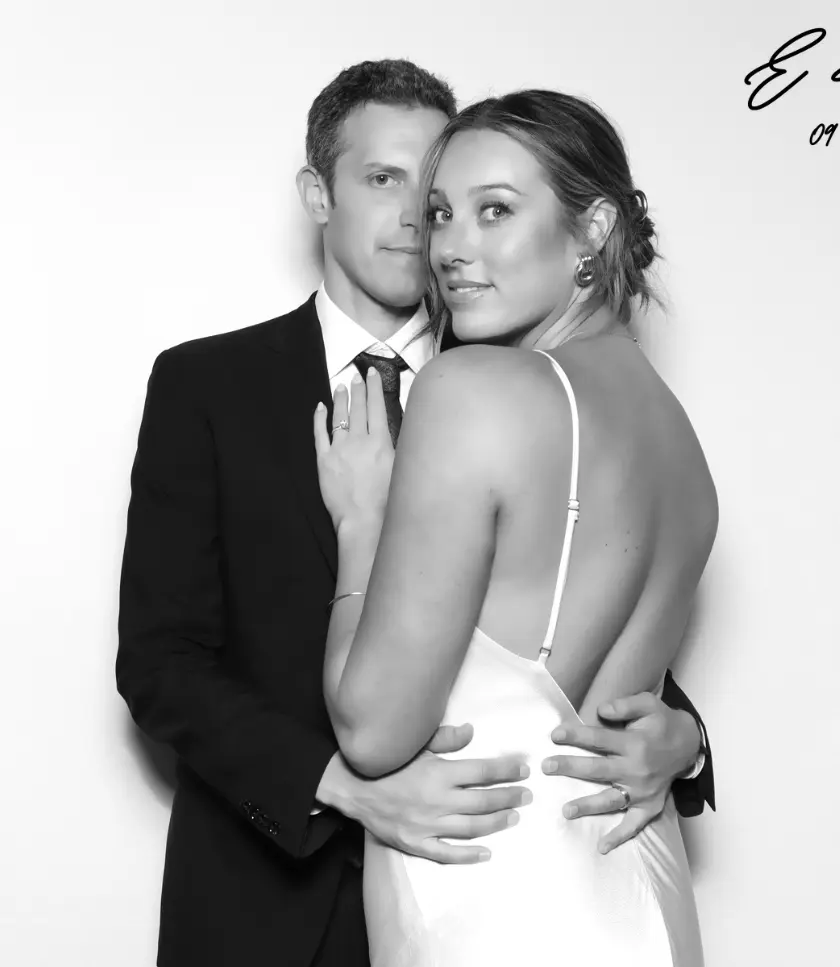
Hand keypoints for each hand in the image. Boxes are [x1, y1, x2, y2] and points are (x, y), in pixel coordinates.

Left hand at [314, 369, 393, 530]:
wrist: (363, 519)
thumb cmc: (387, 499)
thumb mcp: (399, 468)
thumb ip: (395, 447)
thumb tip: (393, 429)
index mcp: (381, 442)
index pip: (377, 407)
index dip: (374, 388)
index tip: (372, 374)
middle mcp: (360, 440)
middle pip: (358, 408)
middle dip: (358, 389)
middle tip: (357, 375)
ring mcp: (339, 449)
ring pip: (339, 417)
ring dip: (340, 399)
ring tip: (341, 386)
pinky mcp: (323, 460)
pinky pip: (319, 433)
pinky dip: (319, 418)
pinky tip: (320, 407)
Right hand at [343, 723, 531, 863]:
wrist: (353, 788)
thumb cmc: (387, 763)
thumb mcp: (415, 744)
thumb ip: (446, 739)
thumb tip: (472, 731)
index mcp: (439, 773)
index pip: (482, 771)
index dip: (506, 770)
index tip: (523, 770)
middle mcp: (437, 800)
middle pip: (483, 801)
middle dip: (509, 797)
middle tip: (527, 795)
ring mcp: (427, 825)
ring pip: (472, 828)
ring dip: (497, 823)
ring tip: (514, 817)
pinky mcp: (416, 843)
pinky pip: (447, 853)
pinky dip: (469, 855)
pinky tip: (487, 853)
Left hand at [541, 693, 700, 853]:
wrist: (688, 744)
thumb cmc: (661, 722)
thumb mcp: (648, 703)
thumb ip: (625, 705)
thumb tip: (601, 711)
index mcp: (635, 743)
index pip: (599, 739)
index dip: (576, 736)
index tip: (554, 735)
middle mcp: (637, 769)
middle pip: (598, 770)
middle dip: (570, 767)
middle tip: (546, 766)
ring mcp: (643, 791)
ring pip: (611, 800)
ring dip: (588, 806)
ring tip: (565, 811)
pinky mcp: (650, 806)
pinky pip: (634, 825)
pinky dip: (620, 837)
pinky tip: (602, 847)